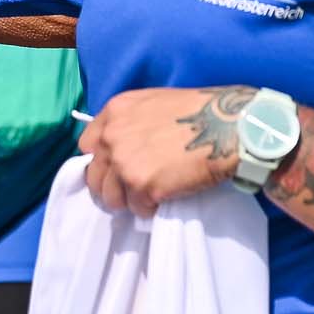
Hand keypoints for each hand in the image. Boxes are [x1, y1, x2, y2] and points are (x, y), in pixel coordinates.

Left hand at [80, 86, 246, 215]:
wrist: (226, 126)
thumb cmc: (199, 111)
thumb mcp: (153, 104)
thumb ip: (130, 123)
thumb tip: (122, 147)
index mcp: (114, 112)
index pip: (87, 145)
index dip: (102, 160)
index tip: (114, 169)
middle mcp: (112, 137)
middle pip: (94, 176)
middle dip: (110, 187)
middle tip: (130, 192)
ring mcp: (124, 163)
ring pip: (111, 198)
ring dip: (128, 201)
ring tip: (148, 197)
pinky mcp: (142, 186)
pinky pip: (137, 209)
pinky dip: (150, 209)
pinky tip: (165, 199)